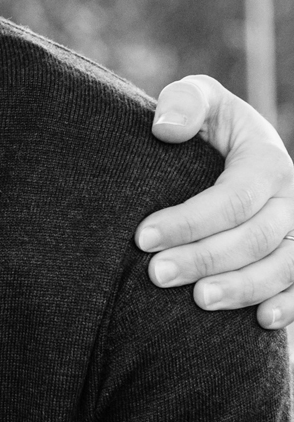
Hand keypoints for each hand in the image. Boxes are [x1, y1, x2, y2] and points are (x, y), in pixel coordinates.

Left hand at [137, 75, 293, 327]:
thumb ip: (185, 102)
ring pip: (284, 267)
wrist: (232, 155)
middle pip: (255, 237)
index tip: (142, 238)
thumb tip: (166, 128)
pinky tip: (262, 321)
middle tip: (157, 274)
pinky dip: (289, 306)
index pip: (233, 198)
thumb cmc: (207, 127)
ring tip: (199, 301)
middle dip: (205, 258)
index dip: (189, 221)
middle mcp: (291, 199)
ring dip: (243, 288)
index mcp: (267, 162)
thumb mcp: (198, 101)